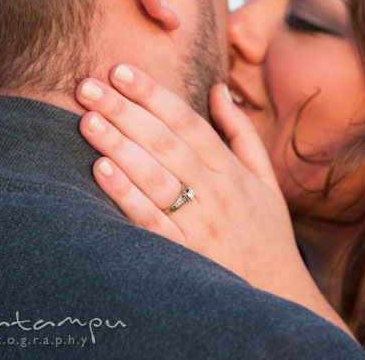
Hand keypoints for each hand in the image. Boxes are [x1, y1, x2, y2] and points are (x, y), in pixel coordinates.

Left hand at [75, 65, 352, 335]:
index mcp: (232, 171)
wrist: (277, 293)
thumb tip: (218, 89)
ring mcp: (200, 224)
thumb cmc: (266, 232)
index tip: (122, 71)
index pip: (188, 122)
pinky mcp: (184, 254)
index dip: (154, 94)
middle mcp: (215, 192)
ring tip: (87, 119)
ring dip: (120, 146)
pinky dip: (126, 195)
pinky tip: (100, 170)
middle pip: (165, 143)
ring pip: (155, 177)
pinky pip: (151, 221)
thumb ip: (240, 132)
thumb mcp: (265, 179)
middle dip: (126, 111)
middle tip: (88, 86)